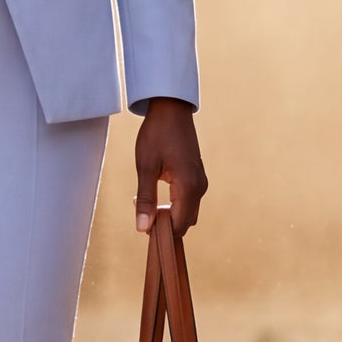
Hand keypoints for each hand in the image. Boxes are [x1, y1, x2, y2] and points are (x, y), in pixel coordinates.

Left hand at [133, 98, 206, 234]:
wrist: (171, 109)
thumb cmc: (156, 135)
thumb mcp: (145, 167)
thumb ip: (146, 199)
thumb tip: (143, 229)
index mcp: (188, 187)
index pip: (178, 226)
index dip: (159, 231)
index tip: (140, 222)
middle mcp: (200, 187)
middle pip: (184, 223)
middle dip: (163, 224)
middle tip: (140, 207)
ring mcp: (201, 182)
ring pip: (187, 213)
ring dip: (167, 214)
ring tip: (144, 199)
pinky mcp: (197, 177)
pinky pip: (188, 201)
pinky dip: (173, 205)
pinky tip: (154, 191)